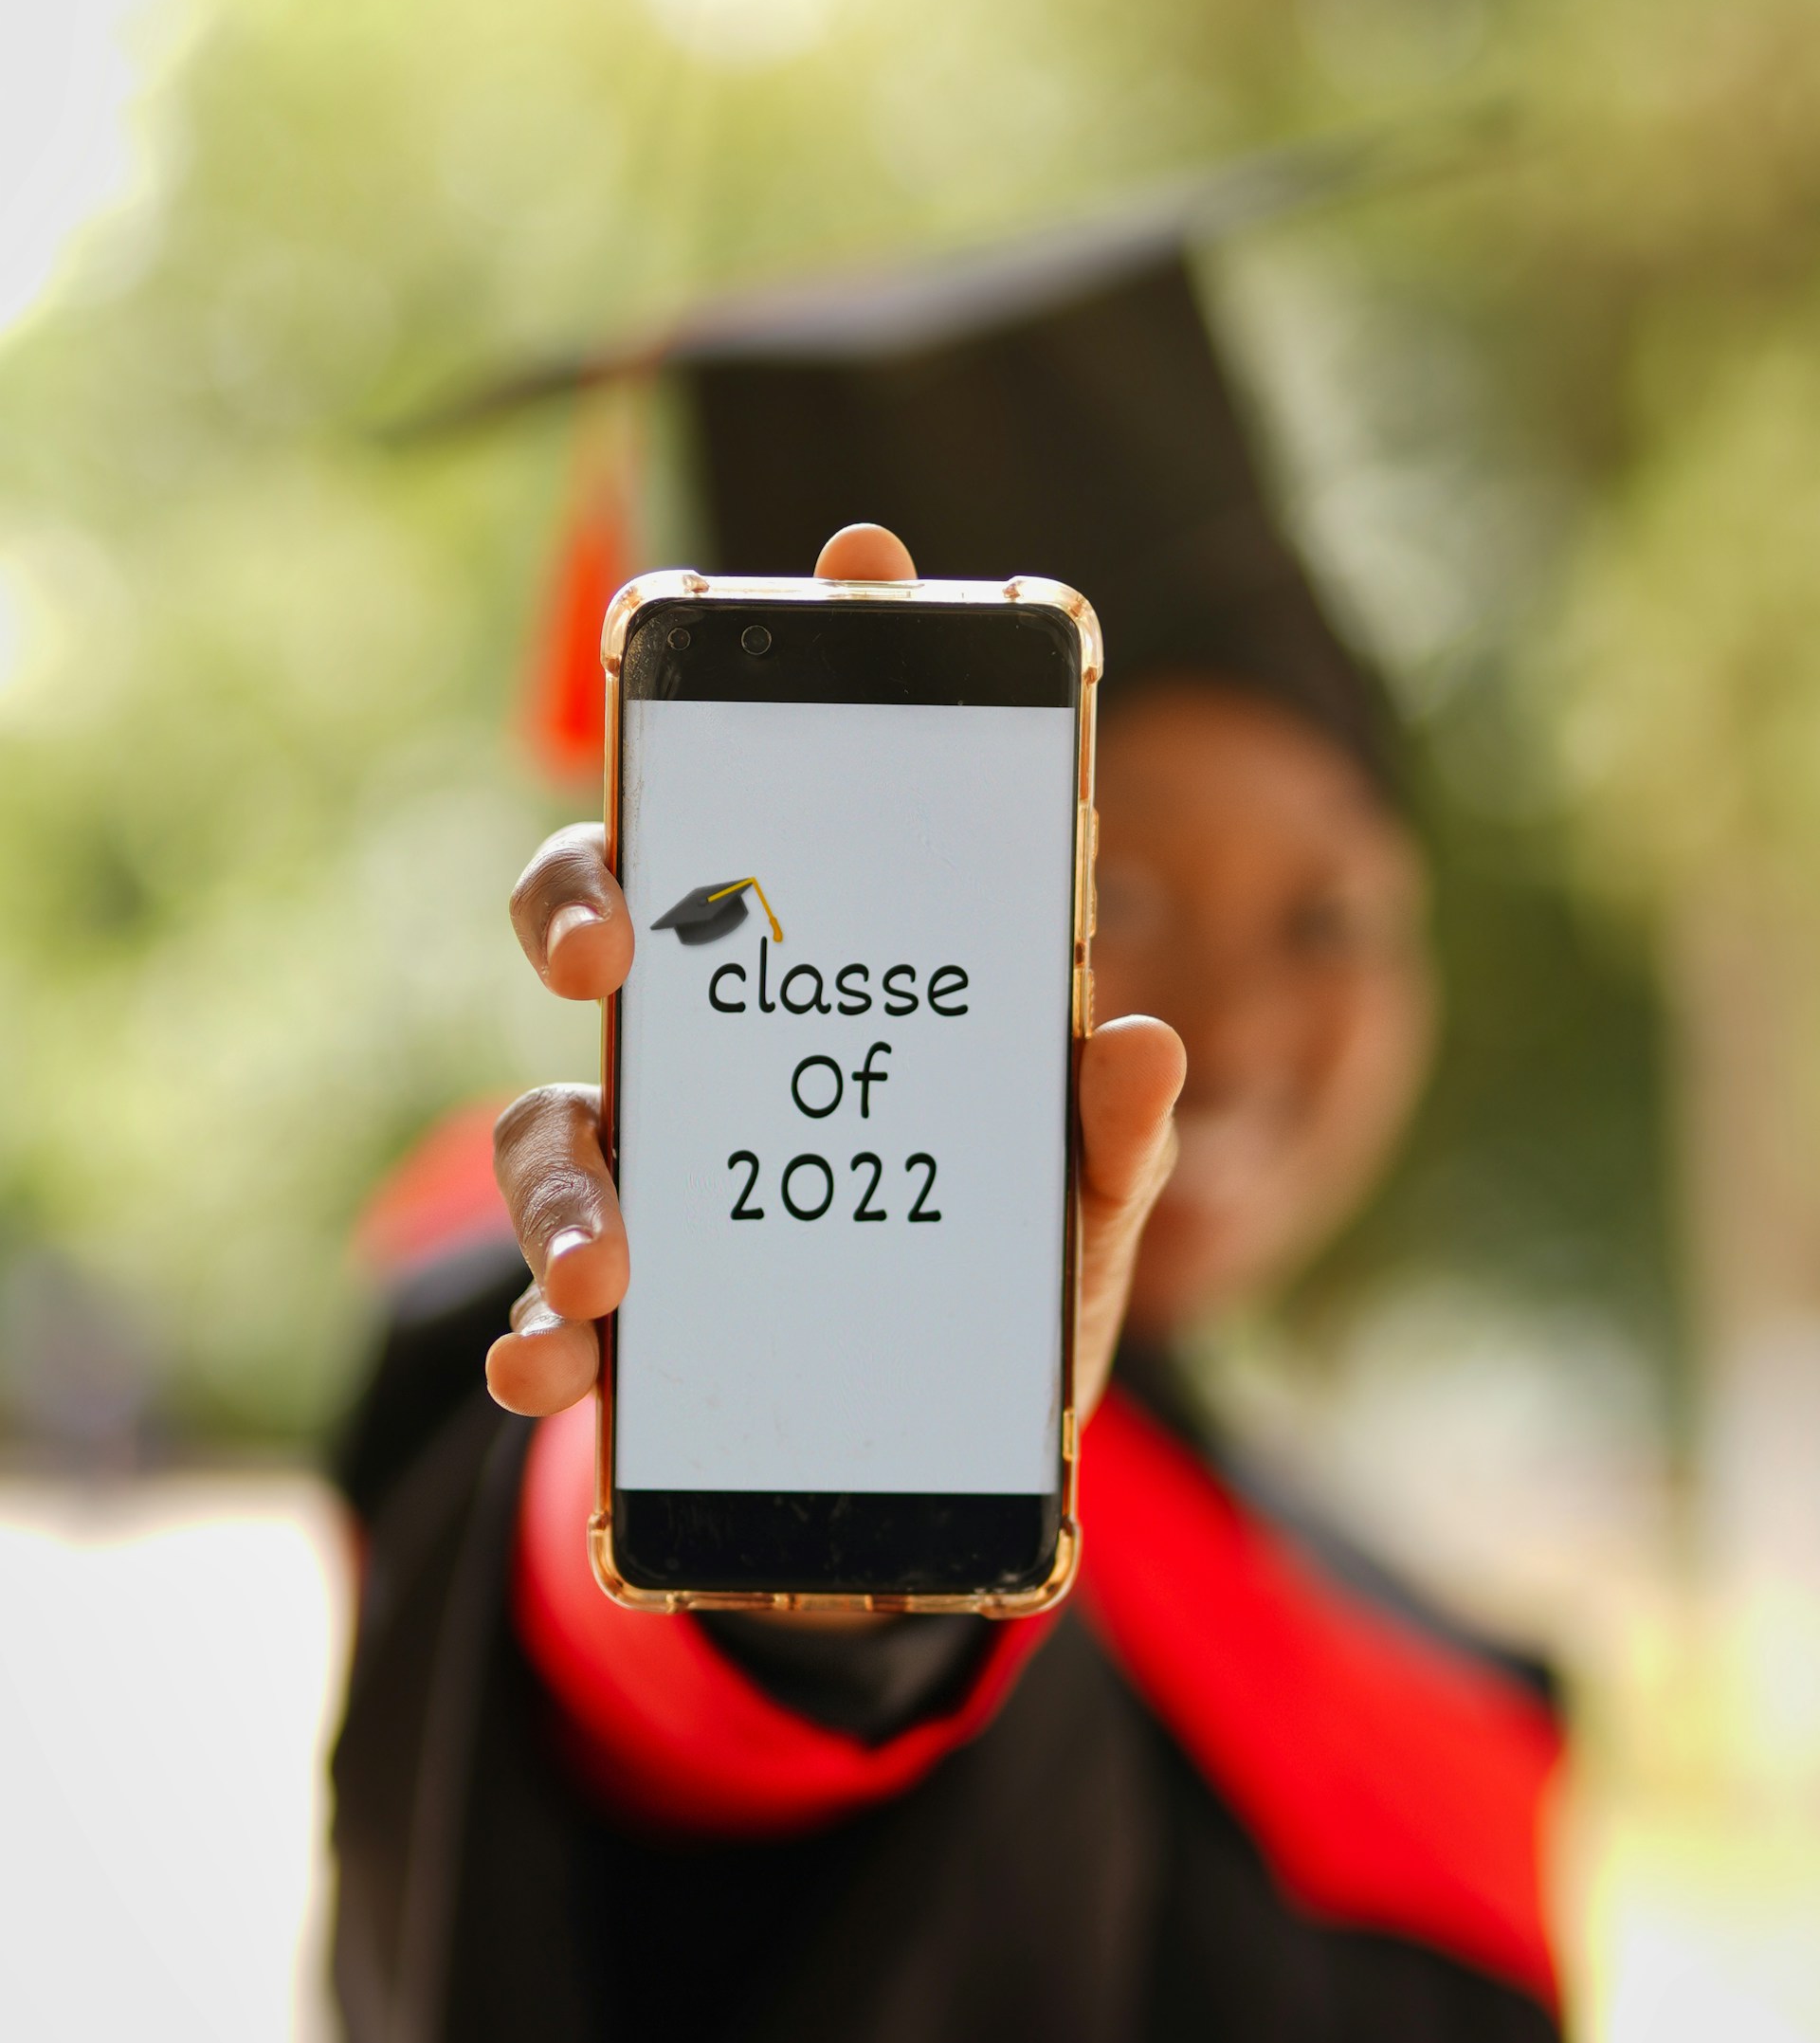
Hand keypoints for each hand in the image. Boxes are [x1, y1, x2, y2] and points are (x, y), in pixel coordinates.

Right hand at [485, 522, 1185, 1422]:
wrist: (928, 1482)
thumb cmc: (999, 1309)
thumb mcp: (1079, 1218)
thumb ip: (1113, 1140)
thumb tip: (1139, 1039)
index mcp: (828, 999)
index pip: (802, 815)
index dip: (819, 681)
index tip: (860, 559)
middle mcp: (717, 1058)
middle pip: (610, 913)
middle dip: (582, 896)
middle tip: (608, 941)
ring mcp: (655, 1179)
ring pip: (552, 1122)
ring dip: (559, 1183)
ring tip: (608, 1267)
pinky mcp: (620, 1318)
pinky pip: (543, 1306)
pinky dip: (533, 1336)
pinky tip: (549, 1365)